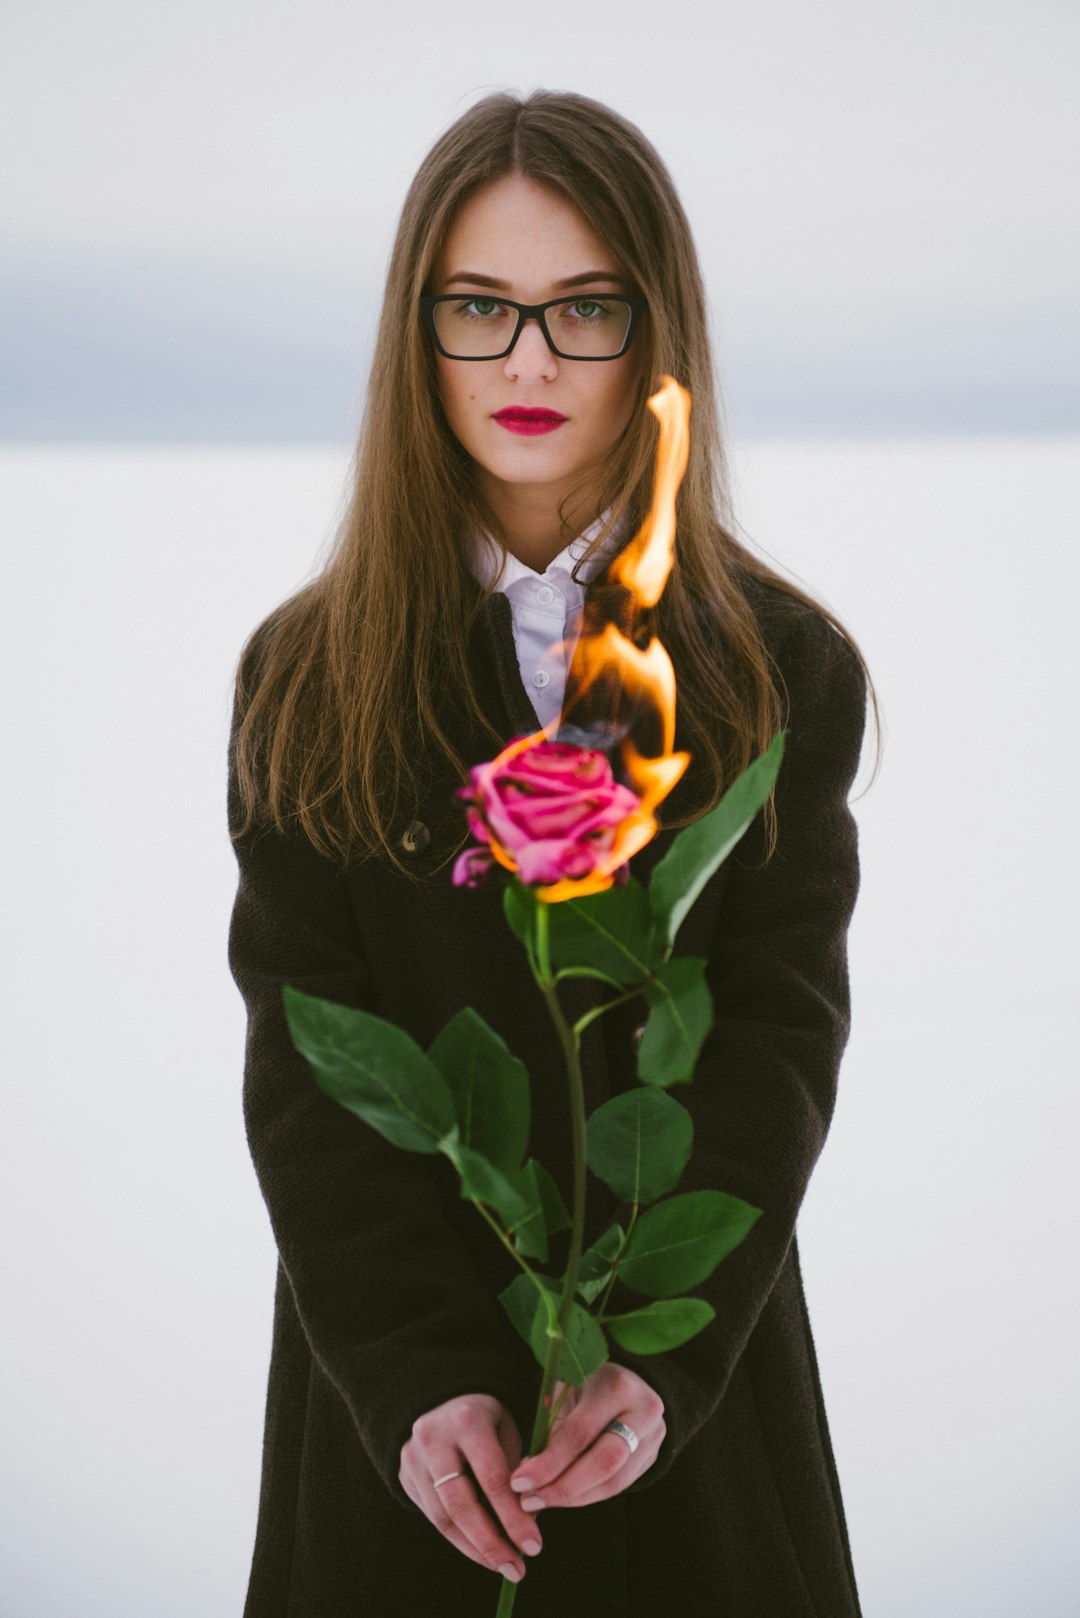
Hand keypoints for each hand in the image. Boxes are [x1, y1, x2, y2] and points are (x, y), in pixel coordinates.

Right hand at [398, 1393, 542, 1586]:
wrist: (443, 1397)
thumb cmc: (488, 1416)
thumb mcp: (509, 1428)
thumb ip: (517, 1470)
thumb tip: (527, 1523)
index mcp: (467, 1420)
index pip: (492, 1478)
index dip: (514, 1517)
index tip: (535, 1547)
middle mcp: (433, 1438)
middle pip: (460, 1504)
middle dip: (490, 1543)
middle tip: (516, 1570)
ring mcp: (413, 1457)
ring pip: (443, 1517)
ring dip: (475, 1548)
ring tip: (503, 1565)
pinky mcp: (404, 1475)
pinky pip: (432, 1516)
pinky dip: (459, 1538)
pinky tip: (482, 1551)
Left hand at [508, 1362, 664, 1511]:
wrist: (626, 1381)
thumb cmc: (586, 1384)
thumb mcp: (565, 1392)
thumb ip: (551, 1429)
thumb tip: (528, 1474)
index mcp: (616, 1386)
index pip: (580, 1434)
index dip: (549, 1463)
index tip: (519, 1481)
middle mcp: (643, 1410)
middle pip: (604, 1463)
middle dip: (562, 1488)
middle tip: (529, 1500)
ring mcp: (654, 1435)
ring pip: (613, 1481)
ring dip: (573, 1498)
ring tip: (541, 1501)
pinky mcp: (653, 1456)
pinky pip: (619, 1486)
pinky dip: (588, 1496)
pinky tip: (564, 1498)